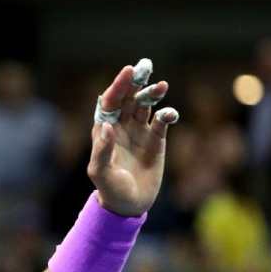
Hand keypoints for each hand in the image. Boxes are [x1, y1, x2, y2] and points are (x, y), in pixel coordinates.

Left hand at [87, 61, 179, 215]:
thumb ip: (102, 150)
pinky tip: (169, 113)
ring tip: (162, 85)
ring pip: (145, 105)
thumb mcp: (100, 173)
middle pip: (128, 98)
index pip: (110, 103)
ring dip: (152, 93)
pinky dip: (167, 114)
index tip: (127, 72)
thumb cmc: (110, 189)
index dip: (118, 86)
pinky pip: (162, 121)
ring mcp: (139, 131)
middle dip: (136, 82)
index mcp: (104, 130)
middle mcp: (121, 126)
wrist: (129, 204)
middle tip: (145, 67)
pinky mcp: (156, 140)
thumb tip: (106, 126)